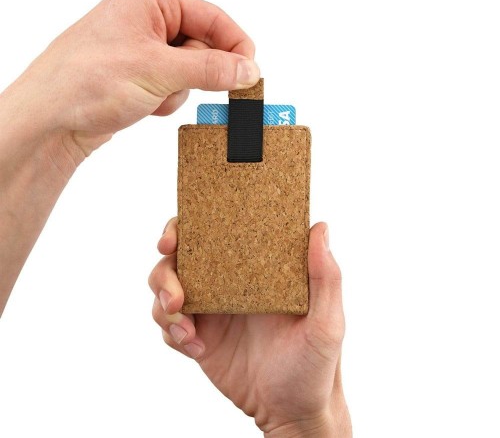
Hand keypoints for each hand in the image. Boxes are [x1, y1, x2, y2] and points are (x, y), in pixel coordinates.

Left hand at [3, 0, 258, 163]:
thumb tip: (248, 69)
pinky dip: (166, 100)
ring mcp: (142, 48)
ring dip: (178, 90)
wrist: (50, 120)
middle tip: (182, 86)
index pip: (211, 16)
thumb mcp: (159, 71)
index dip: (235, 44)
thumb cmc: (86, 81)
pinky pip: (173, 86)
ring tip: (151, 96)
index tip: (250, 70)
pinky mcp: (139, 75)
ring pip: (189, 71)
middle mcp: (146, 19)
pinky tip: (144, 104)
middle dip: (196, 73)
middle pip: (202, 46)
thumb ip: (210, 69)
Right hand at [149, 219, 351, 436]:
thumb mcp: (327, 322)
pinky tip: (196, 348)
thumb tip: (320, 228)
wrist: (292, 414)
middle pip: (179, 260)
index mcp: (255, 268)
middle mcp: (229, 283)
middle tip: (174, 296)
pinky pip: (169, 326)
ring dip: (164, 306)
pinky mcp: (200, 337)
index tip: (172, 239)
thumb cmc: (316, 366)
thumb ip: (326, 277)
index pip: (215, 234)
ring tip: (187, 330)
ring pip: (166, 291)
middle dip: (164, 271)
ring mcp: (212, 310)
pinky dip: (171, 333)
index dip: (186, 229)